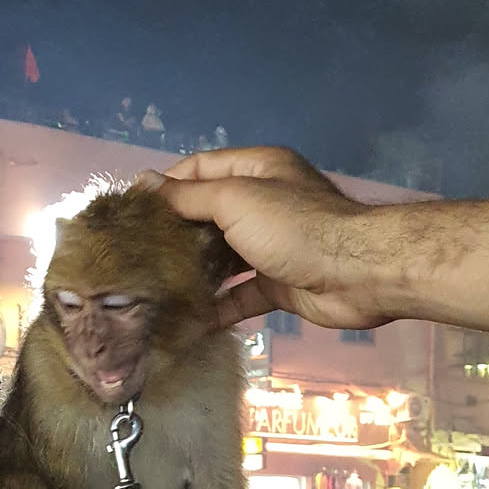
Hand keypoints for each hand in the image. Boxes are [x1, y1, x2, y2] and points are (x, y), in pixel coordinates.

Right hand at [144, 147, 391, 331]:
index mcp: (256, 169)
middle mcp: (263, 203)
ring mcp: (271, 246)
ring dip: (193, 271)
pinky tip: (188, 319)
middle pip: (208, 214)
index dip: (166, 186)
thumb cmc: (293, 226)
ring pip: (222, 257)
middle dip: (175, 233)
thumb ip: (188, 197)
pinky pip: (239, 294)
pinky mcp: (277, 284)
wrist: (356, 274)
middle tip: (136, 254)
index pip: (200, 168)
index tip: (132, 211)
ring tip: (153, 286)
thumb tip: (143, 184)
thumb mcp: (234, 200)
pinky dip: (217, 306)